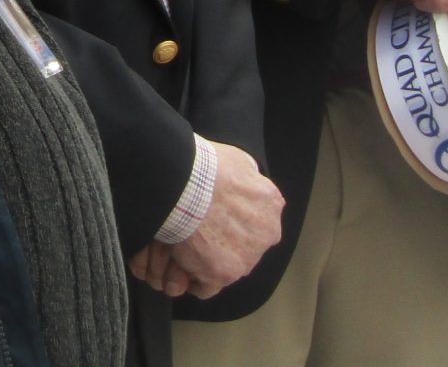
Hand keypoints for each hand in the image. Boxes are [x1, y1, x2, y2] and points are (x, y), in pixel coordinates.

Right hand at [127, 142, 282, 298]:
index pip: (255, 223)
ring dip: (204, 263)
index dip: (231, 223)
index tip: (214, 220)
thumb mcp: (238, 159)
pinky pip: (205, 286)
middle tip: (194, 234)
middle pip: (242, 247)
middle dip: (220, 245)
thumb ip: (247, 178)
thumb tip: (246, 180)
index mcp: (270, 206)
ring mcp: (246, 258)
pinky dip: (190, 278)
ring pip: (224, 268)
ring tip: (180, 250)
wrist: (187, 186)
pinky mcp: (223, 275)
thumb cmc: (206, 168)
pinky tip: (177, 263)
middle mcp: (265, 235)